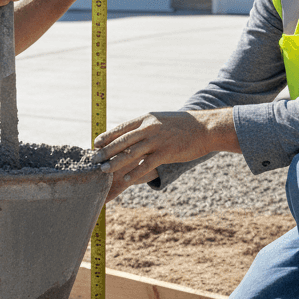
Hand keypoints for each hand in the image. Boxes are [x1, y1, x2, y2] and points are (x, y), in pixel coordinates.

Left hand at [91, 109, 236, 200]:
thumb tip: (130, 133)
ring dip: (115, 163)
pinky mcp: (166, 152)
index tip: (96, 143)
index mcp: (146, 119)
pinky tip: (125, 179)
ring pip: (130, 153)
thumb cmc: (182, 125)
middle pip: (122, 141)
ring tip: (103, 170)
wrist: (206, 127)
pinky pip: (146, 164)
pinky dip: (134, 172)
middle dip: (106, 151)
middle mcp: (149, 128)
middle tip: (93, 160)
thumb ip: (145, 126)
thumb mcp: (160, 120)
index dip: (107, 136)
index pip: (121, 128)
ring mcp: (157, 140)